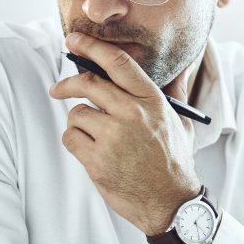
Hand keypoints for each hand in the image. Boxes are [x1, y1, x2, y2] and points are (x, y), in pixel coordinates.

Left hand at [49, 33, 199, 234]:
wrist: (170, 202)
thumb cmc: (173, 162)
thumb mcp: (180, 121)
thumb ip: (175, 91)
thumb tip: (186, 65)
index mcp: (152, 100)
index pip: (117, 62)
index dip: (91, 47)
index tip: (74, 40)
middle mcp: (132, 114)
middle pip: (87, 84)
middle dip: (66, 84)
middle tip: (58, 88)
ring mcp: (113, 137)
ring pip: (77, 114)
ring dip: (79, 123)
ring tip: (96, 138)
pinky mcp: (97, 160)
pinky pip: (71, 138)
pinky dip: (76, 143)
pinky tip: (93, 152)